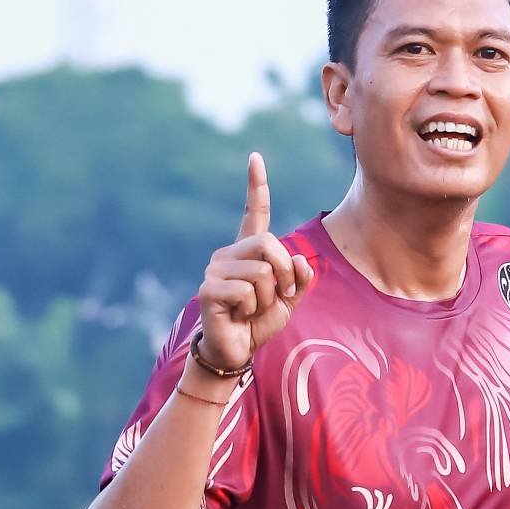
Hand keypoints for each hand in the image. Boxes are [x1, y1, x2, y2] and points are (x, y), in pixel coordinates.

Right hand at [191, 155, 313, 377]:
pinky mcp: (208, 289)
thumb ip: (300, 278)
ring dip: (268, 298)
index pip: (254, 214)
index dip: (256, 187)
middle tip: (278, 295)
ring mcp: (215, 270)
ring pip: (261, 272)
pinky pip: (247, 292)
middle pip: (269, 244)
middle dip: (284, 273)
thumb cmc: (259, 322)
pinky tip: (240, 316)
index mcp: (248, 252)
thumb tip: (301, 261)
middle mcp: (228, 254)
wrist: (237, 350)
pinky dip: (253, 309)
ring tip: (253, 310)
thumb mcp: (289, 298)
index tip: (255, 158)